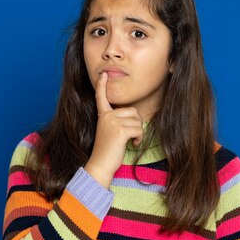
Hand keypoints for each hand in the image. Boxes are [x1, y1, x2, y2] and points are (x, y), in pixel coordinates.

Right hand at [84, 72, 143, 187]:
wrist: (100, 164)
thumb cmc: (107, 151)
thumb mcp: (110, 132)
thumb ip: (116, 121)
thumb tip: (133, 116)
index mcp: (103, 116)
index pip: (102, 97)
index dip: (102, 85)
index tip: (103, 74)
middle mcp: (107, 116)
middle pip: (133, 111)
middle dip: (136, 124)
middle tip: (129, 136)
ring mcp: (113, 122)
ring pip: (138, 121)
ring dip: (138, 133)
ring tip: (129, 141)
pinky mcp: (120, 131)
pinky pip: (139, 129)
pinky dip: (139, 139)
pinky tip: (133, 145)